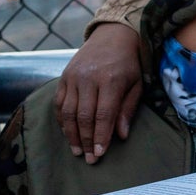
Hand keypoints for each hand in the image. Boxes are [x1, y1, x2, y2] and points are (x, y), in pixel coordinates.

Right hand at [54, 23, 142, 163]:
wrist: (113, 35)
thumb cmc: (129, 63)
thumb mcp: (136, 84)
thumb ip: (128, 109)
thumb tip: (121, 136)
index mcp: (111, 80)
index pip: (103, 115)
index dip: (100, 137)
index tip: (99, 155)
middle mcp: (89, 78)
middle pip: (84, 116)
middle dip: (86, 140)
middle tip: (88, 159)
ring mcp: (73, 76)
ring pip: (68, 112)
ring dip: (71, 134)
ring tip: (77, 150)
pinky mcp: (64, 76)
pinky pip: (59, 102)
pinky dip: (61, 120)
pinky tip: (67, 133)